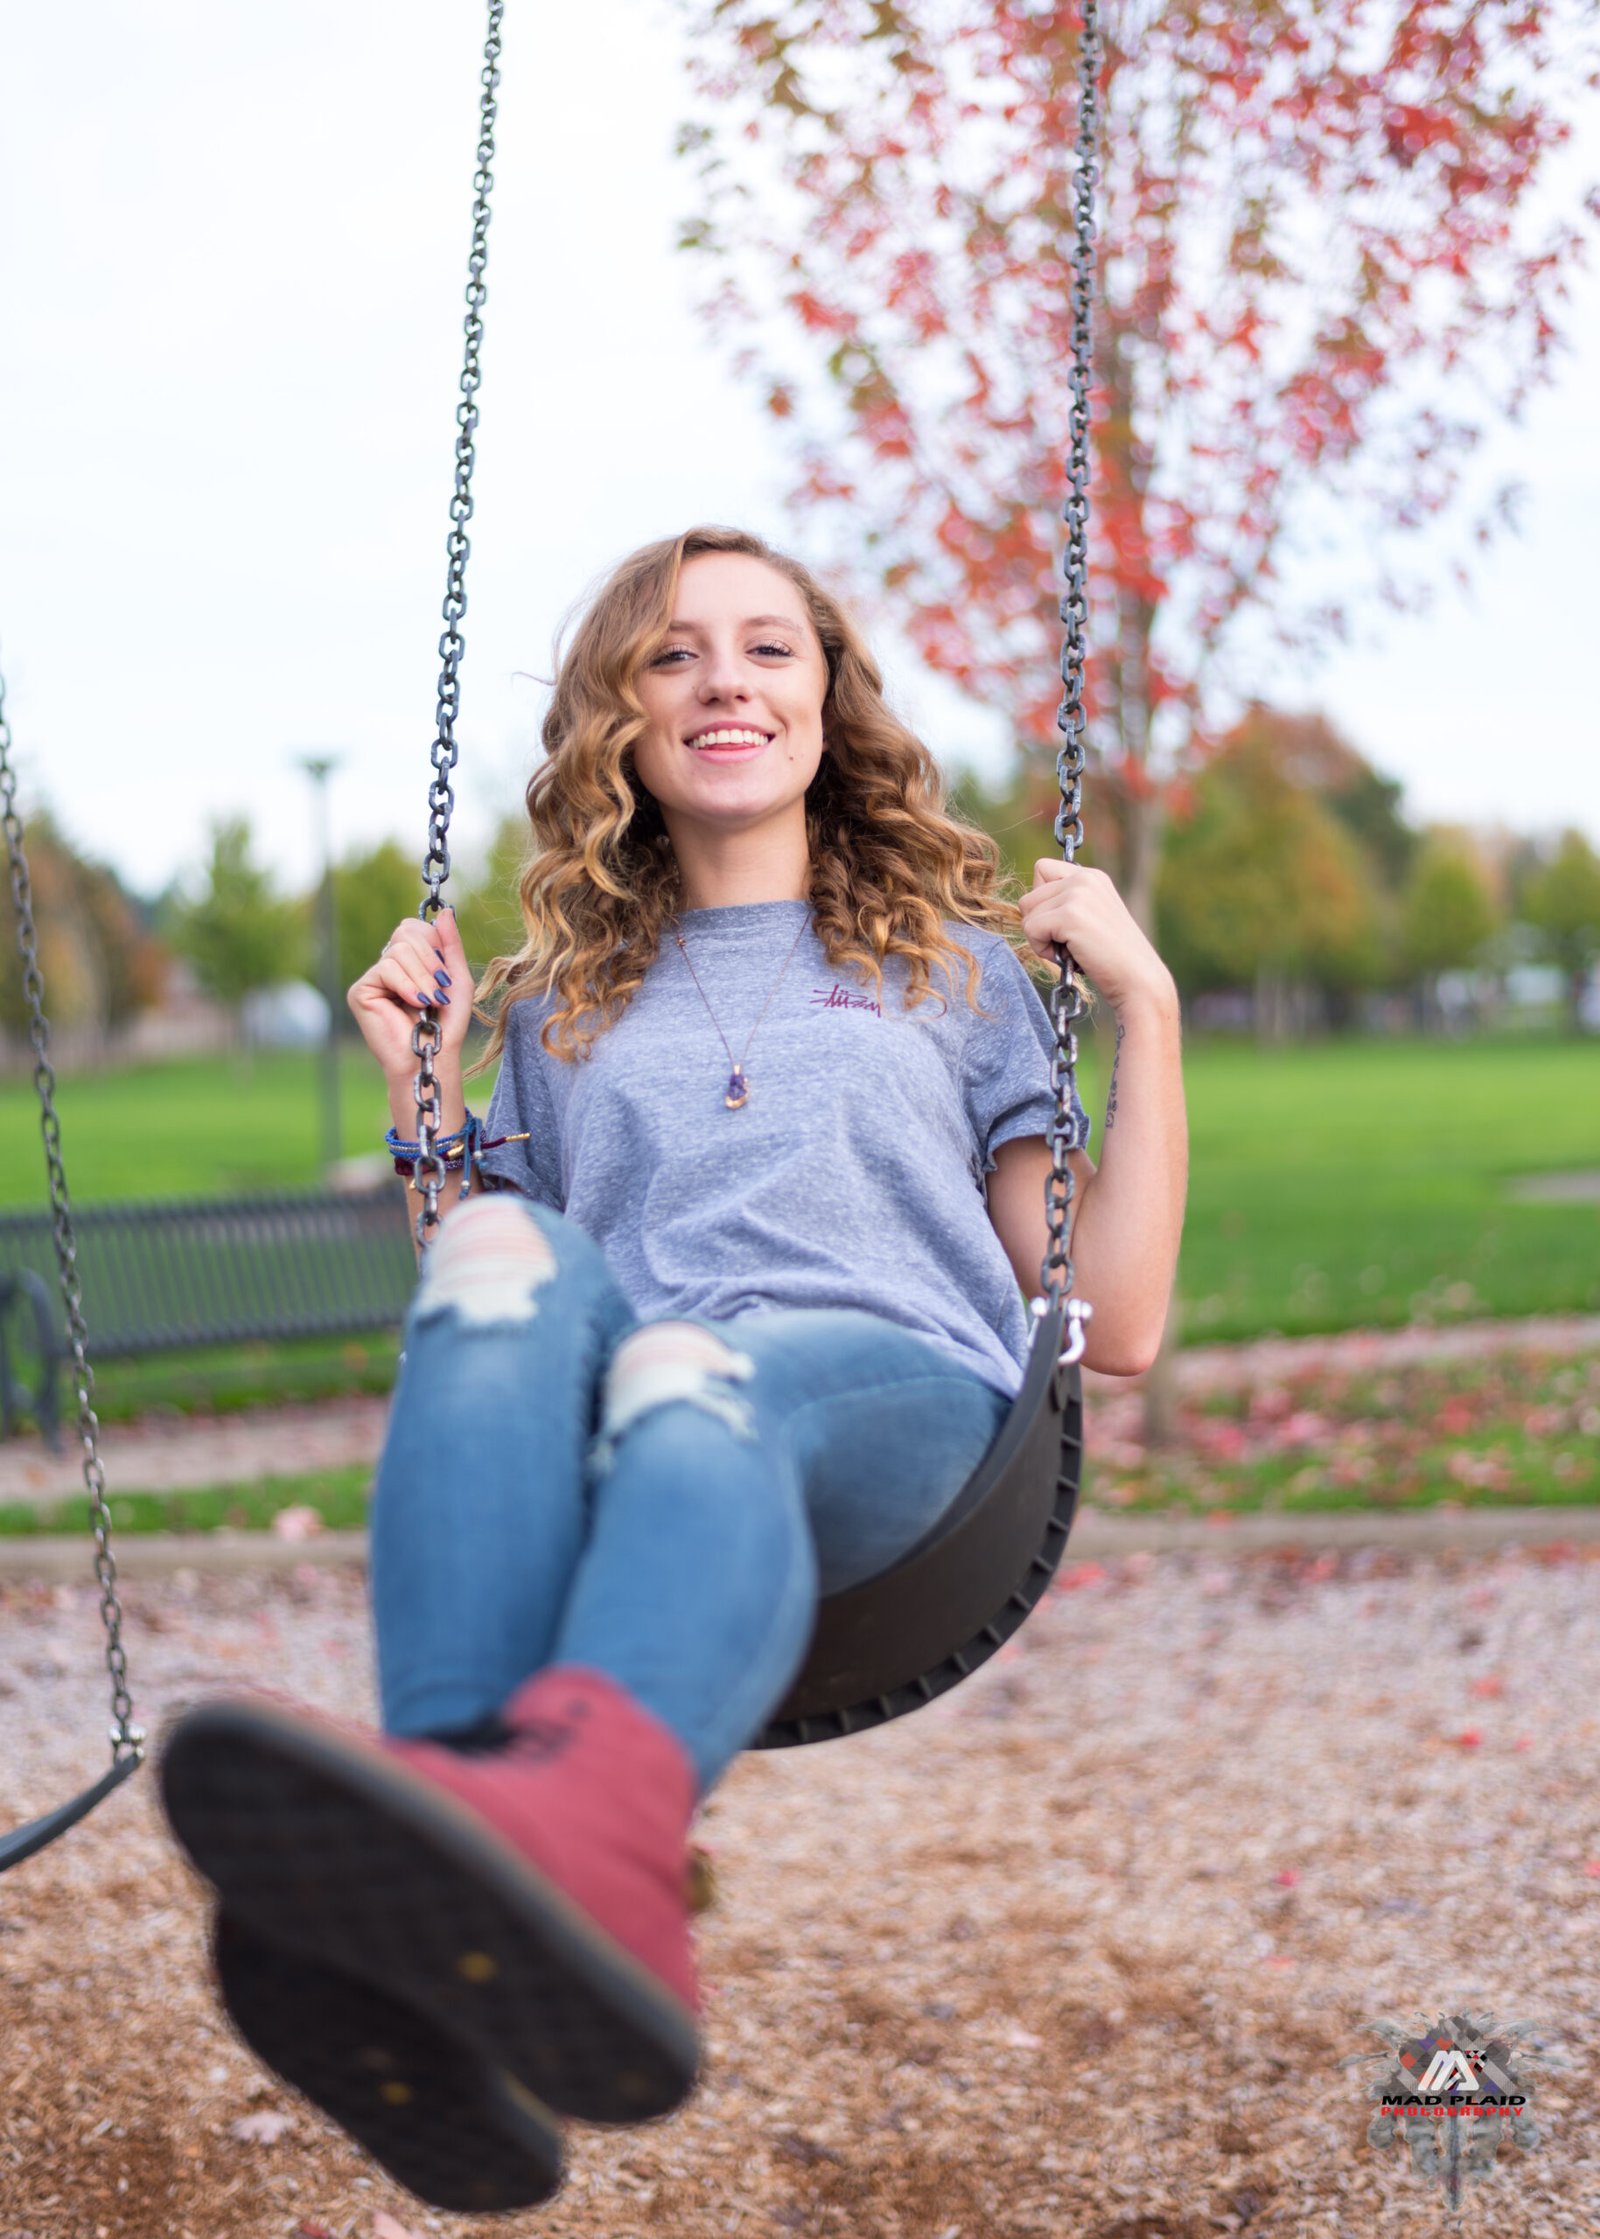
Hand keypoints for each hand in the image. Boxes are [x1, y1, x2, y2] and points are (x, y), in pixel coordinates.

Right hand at [347, 908, 473, 1083]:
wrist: (432, 1056)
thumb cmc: (446, 1024)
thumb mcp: (457, 978)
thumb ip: (451, 944)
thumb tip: (445, 910)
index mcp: (410, 961)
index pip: (414, 927)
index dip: (434, 944)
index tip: (445, 974)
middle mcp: (388, 965)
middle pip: (406, 933)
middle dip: (431, 961)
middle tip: (440, 990)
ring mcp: (373, 978)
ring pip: (398, 951)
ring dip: (423, 977)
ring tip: (430, 1002)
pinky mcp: (360, 991)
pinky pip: (385, 968)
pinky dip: (406, 985)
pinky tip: (415, 1004)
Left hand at [1017, 859, 1175, 1015]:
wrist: (1138, 979)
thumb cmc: (1112, 958)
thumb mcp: (1091, 917)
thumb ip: (1067, 902)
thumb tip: (1027, 905)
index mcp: (1092, 876)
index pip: (1042, 870)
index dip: (1041, 901)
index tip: (1062, 925)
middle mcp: (1084, 878)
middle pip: (1029, 895)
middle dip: (1039, 924)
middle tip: (1067, 943)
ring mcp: (1077, 894)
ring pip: (1026, 912)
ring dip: (1040, 938)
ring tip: (1070, 950)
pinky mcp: (1069, 915)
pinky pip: (1030, 929)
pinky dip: (1041, 949)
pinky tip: (1067, 957)